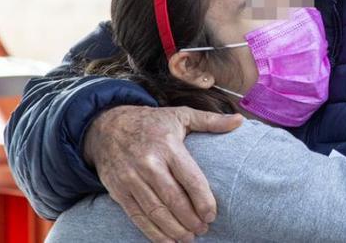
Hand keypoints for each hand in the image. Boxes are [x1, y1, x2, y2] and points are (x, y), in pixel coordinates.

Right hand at [83, 106, 242, 242]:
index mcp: (168, 146)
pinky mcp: (118, 190)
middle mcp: (148, 163)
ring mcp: (131, 178)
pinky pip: (137, 216)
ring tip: (189, 238)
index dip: (203, 201)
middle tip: (203, 230)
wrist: (106, 125)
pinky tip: (167, 241)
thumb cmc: (150, 122)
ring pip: (155, 211)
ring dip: (174, 229)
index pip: (190, 179)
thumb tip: (239, 121)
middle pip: (173, 199)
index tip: (212, 215)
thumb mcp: (180, 114)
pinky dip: (152, 232)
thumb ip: (210, 120)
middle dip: (191, 219)